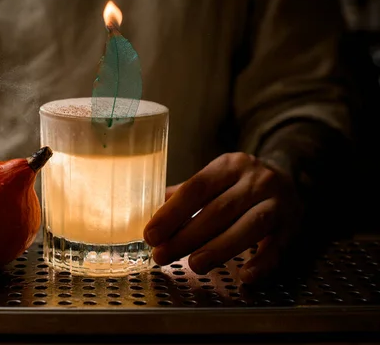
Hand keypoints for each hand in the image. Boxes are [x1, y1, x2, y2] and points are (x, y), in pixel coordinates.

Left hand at [144, 152, 302, 282]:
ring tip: (195, 265)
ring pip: (249, 226)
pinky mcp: (293, 225)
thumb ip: (184, 195)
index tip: (151, 234)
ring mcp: (278, 201)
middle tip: (162, 255)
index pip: (196, 189)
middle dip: (187, 236)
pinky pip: (278, 246)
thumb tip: (148, 213)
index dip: (172, 213)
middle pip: (219, 210)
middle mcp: (256, 179)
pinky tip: (245, 276)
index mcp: (229, 165)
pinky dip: (262, 262)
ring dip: (219, 248)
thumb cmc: (241, 183)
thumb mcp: (215, 178)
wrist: (291, 175)